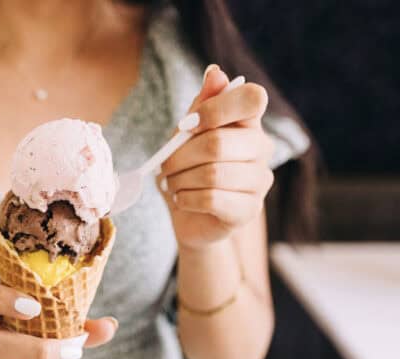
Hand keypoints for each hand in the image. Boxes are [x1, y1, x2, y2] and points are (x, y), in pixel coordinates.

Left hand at [159, 65, 274, 250]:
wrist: (191, 217)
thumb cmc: (189, 169)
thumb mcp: (186, 134)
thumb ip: (201, 105)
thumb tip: (215, 72)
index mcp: (249, 122)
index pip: (253, 98)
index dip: (215, 108)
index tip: (187, 125)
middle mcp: (262, 148)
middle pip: (218, 143)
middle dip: (179, 156)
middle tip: (165, 166)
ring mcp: (260, 180)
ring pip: (212, 174)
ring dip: (179, 180)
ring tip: (172, 184)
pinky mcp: (248, 210)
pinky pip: (211, 199)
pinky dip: (185, 198)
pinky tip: (182, 199)